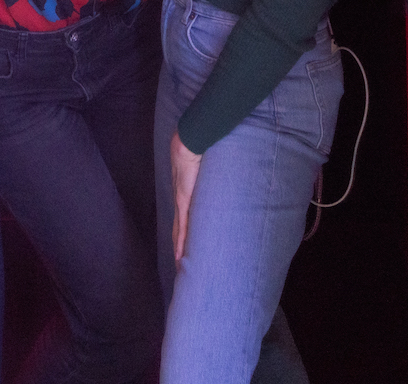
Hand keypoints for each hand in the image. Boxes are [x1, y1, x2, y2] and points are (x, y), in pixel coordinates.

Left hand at [169, 130, 202, 261]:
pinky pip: (181, 227)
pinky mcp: (184, 201)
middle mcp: (181, 200)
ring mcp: (181, 201)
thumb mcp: (208, 166)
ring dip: (179, 250)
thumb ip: (215, 174)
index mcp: (186, 193)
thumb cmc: (199, 147)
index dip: (183, 234)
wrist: (191, 140)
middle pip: (178, 229)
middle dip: (180, 247)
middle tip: (181, 265)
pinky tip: (180, 257)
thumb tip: (229, 173)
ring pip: (178, 232)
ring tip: (180, 267)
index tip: (185, 248)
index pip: (183, 218)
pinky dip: (181, 243)